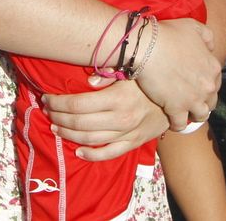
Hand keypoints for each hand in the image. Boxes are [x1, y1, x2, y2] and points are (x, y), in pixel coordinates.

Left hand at [42, 78, 170, 161]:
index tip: (46, 98)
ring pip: (89, 138)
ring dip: (68, 134)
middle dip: (58, 117)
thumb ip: (110, 75)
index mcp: (118, 97)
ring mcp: (128, 133)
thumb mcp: (132, 71)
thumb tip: (88, 81)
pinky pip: (109, 153)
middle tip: (47, 111)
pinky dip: (91, 154)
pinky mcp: (134, 142)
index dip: (58, 103)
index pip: (77, 104)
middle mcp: (121, 118)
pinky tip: (78, 150)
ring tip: (55, 127)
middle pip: (79, 122)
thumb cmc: (151, 79)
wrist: (180, 97)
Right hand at [130, 17, 219, 130]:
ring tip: (184, 112)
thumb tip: (210, 47)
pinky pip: (180, 124)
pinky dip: (177, 124)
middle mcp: (208, 86)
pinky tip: (171, 120)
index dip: (205, 83)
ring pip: (200, 116)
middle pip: (211, 101)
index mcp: (213, 67)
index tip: (196, 84)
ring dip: (193, 115)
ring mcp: (193, 99)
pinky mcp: (176, 109)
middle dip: (202, 101)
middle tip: (190, 99)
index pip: (216, 82)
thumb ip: (207, 36)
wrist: (148, 46)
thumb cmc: (169, 34)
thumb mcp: (193, 27)